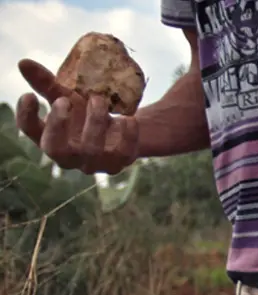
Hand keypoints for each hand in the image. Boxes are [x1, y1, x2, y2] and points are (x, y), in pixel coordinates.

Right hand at [16, 59, 138, 173]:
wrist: (122, 128)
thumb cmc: (87, 114)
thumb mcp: (69, 98)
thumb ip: (48, 84)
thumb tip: (24, 63)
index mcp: (52, 138)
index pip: (31, 133)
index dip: (26, 116)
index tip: (28, 95)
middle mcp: (70, 156)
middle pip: (56, 149)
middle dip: (58, 125)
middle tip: (65, 100)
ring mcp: (95, 162)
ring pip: (91, 150)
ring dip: (94, 122)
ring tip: (98, 99)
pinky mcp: (120, 161)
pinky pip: (124, 152)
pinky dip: (127, 134)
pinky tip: (128, 118)